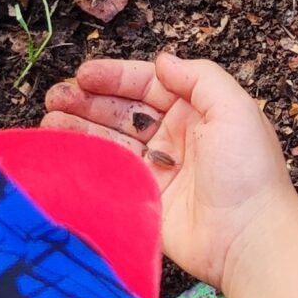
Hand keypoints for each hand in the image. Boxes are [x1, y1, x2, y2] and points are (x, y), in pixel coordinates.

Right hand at [44, 51, 297, 295]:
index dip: (117, 78)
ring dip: (80, 127)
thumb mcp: (235, 110)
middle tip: (56, 96)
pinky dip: (84, 161)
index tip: (84, 74)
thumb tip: (163, 60)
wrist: (248, 237)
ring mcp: (156, 171)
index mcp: (198, 112)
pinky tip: (60, 149)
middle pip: (124, 112)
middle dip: (89, 101)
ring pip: (111, 141)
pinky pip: (107, 175)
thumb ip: (200, 78)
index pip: (150, 85)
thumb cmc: (248, 170)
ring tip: (50, 117)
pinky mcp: (141, 201)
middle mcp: (175, 138)